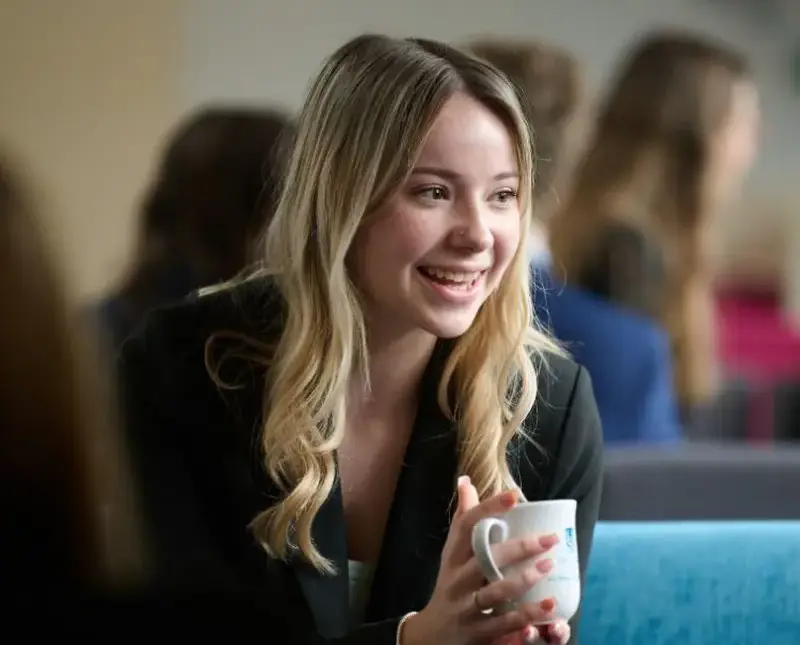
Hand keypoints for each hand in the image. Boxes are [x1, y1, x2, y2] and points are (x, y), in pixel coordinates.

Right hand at [400, 476, 558, 644]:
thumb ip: (463, 518)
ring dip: (524, 580)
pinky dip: (526, 616)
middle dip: (519, 548)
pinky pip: (503, 624)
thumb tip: (465, 480)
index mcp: (453, 555)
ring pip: (495, 591)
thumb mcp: (452, 552)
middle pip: (486, 559)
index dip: (489, 508)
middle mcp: (458, 579)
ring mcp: (466, 606)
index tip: (514, 496)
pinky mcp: (478, 632)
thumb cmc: (450, 584)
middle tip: (549, 539)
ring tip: (549, 566)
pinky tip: (548, 606)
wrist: (431, 634)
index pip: (467, 526)